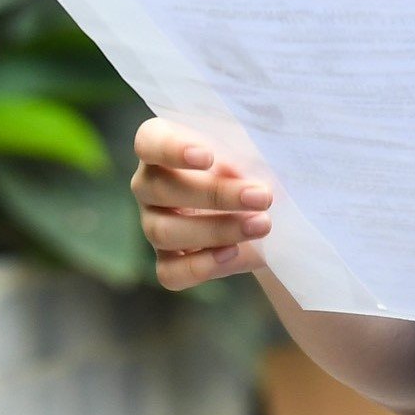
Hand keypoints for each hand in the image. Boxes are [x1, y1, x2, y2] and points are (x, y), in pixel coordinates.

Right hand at [130, 118, 271, 290]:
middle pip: (160, 190)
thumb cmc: (253, 161)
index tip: (207, 156)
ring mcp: (153, 223)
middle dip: (215, 195)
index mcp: (163, 145)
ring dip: (217, 231)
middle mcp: (149, 185)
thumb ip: (244, 151)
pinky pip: (169, 272)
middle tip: (262, 196)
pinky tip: (234, 253)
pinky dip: (201, 266)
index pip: (149, 143)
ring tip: (262, 225)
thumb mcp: (253, 147)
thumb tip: (239, 173)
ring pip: (163, 231)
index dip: (171, 149)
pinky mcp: (167, 260)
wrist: (266, 205)